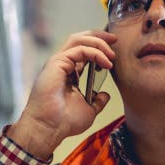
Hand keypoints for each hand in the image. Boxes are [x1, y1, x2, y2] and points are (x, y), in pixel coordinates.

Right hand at [8, 30, 115, 159]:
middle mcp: (62, 65)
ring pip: (78, 40)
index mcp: (68, 73)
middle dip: (99, 36)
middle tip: (115, 40)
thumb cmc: (64, 122)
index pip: (83, 50)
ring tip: (112, 53)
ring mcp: (58, 63)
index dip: (99, 47)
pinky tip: (106, 63)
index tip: (113, 52)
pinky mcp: (56, 63)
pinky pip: (79, 50)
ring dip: (98, 43)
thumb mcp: (88, 110)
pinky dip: (95, 53)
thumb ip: (97, 101)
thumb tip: (105, 95)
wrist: (49, 129)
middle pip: (80, 39)